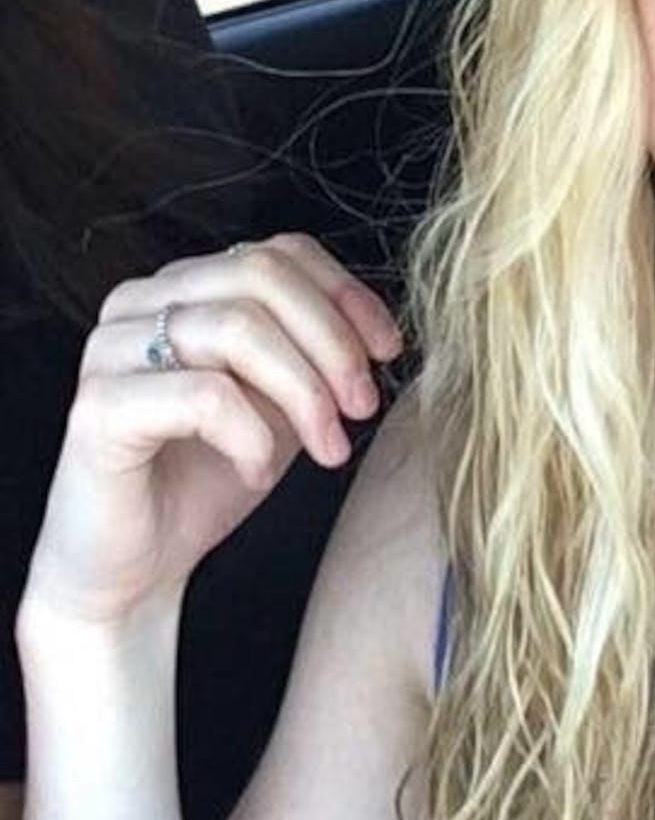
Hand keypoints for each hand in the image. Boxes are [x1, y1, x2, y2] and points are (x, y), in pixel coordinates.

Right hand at [22, 234, 404, 626]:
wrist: (139, 568)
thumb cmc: (211, 476)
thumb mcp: (285, 400)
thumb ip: (318, 352)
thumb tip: (380, 332)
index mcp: (186, 286)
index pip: (280, 252)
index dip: (346, 294)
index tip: (389, 350)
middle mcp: (139, 302)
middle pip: (262, 278)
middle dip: (332, 343)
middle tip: (362, 407)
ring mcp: (110, 349)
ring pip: (237, 328)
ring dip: (304, 393)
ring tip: (327, 447)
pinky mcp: (99, 407)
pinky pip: (204, 396)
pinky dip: (253, 437)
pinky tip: (259, 470)